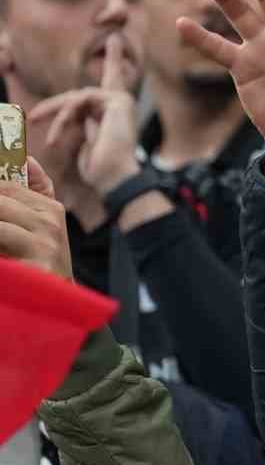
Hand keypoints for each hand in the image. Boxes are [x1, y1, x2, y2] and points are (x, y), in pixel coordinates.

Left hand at [0, 158, 72, 281]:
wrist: (59, 305)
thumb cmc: (42, 264)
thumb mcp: (41, 226)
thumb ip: (35, 192)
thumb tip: (27, 159)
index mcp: (50, 207)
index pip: (5, 185)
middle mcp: (49, 221)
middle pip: (0, 200)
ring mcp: (44, 243)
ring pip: (0, 224)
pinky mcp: (36, 265)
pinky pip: (3, 241)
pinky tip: (0, 254)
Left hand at [30, 34, 141, 197]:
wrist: (115, 179)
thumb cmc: (101, 170)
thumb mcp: (83, 144)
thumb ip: (80, 124)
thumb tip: (70, 113)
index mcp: (115, 113)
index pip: (111, 83)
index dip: (112, 61)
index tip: (114, 39)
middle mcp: (121, 104)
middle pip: (81, 94)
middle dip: (54, 107)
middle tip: (32, 118)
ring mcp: (120, 100)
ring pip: (75, 97)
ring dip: (53, 113)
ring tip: (40, 131)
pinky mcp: (116, 101)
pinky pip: (79, 99)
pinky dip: (64, 116)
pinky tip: (58, 134)